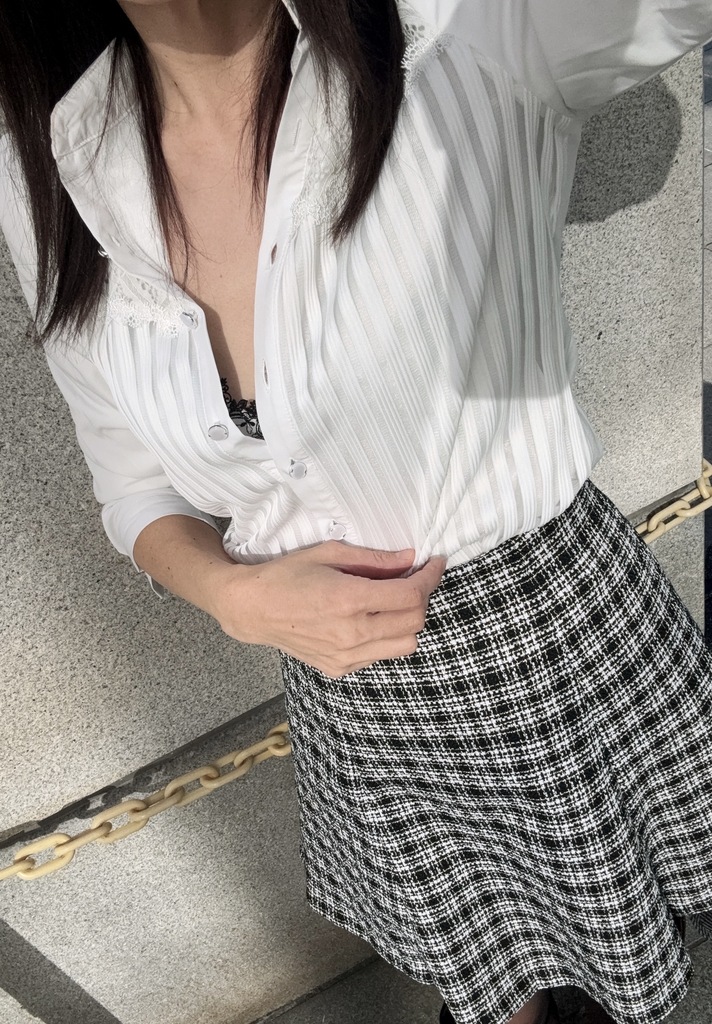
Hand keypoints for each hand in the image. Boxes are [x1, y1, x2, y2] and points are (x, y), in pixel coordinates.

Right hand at [215, 541, 446, 677]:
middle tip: (415, 578)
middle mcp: (352, 633)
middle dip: (423, 597)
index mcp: (349, 600)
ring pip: (405, 645)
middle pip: (414, 621)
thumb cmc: (287, 575)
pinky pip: (381, 656)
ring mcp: (346, 656)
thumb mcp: (329, 553)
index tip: (435, 563)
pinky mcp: (339, 669)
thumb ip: (374, 559)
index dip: (430, 577)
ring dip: (409, 621)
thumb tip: (410, 558)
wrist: (252, 609)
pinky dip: (387, 637)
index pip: (411, 595)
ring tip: (396, 601)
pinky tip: (372, 620)